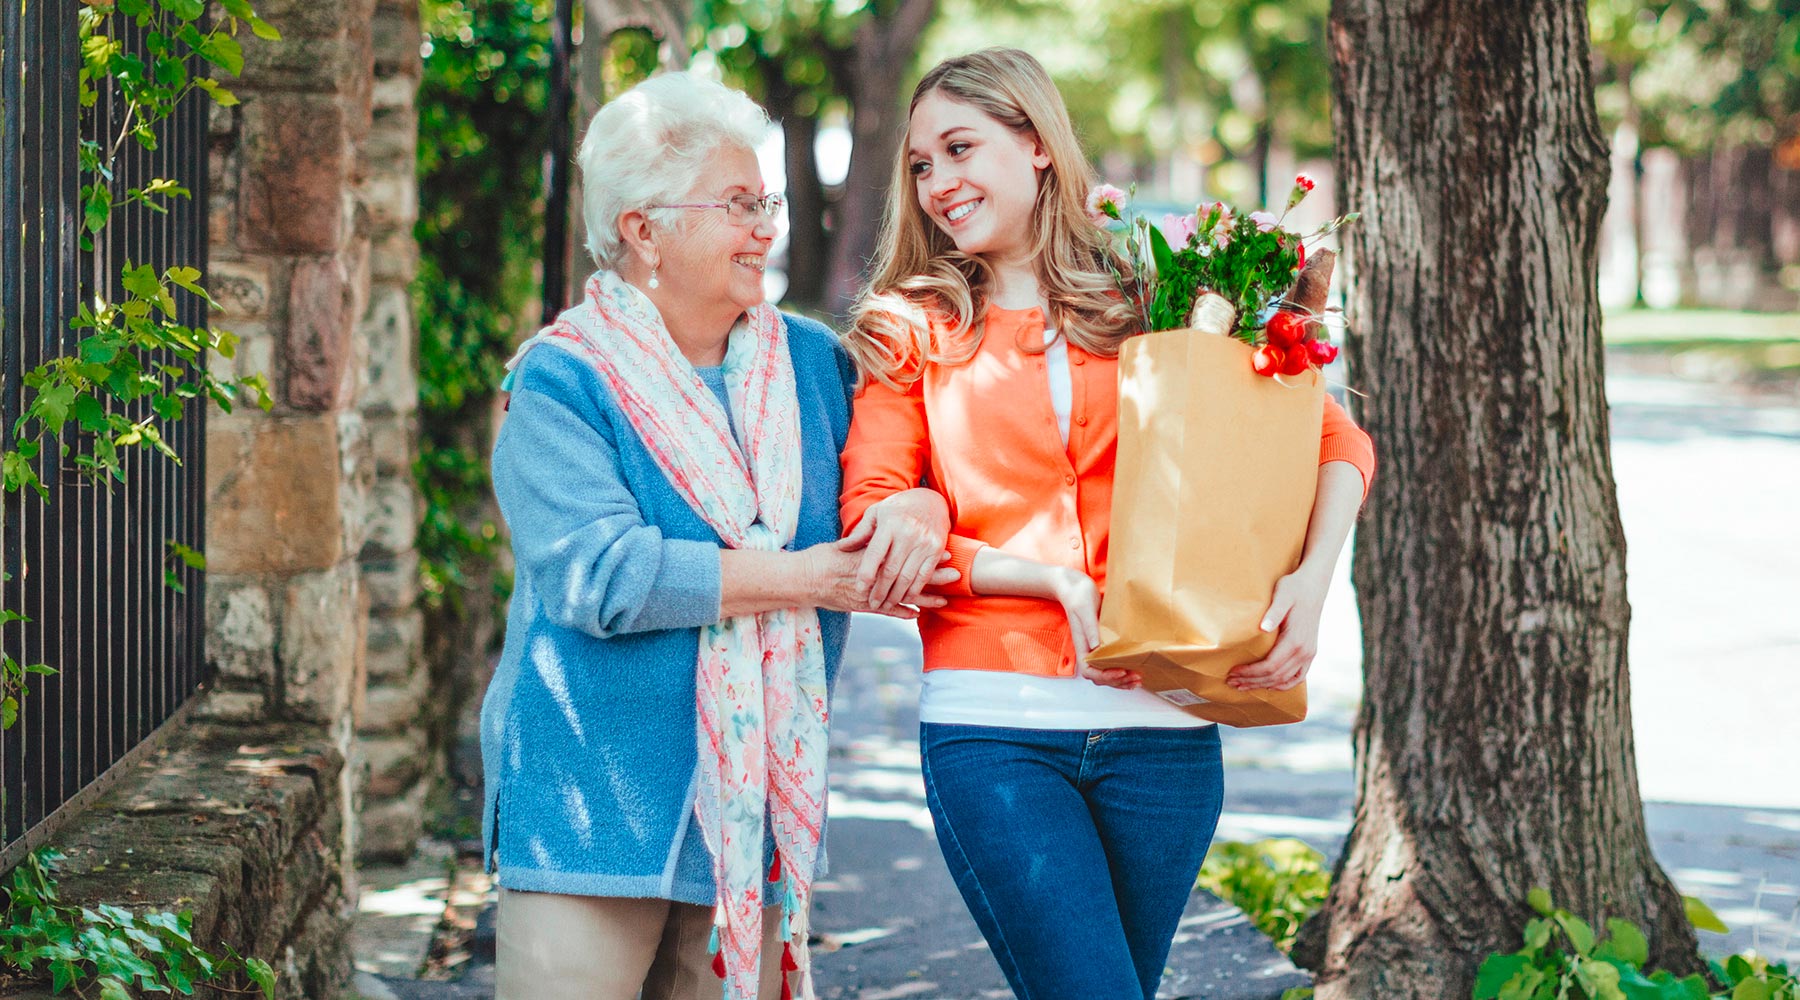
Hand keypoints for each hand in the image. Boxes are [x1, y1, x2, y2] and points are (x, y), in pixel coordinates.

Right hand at [800, 542, 953, 618]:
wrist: (802, 579)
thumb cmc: (822, 558)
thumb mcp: (846, 544)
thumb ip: (866, 540)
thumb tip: (881, 530)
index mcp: (873, 558)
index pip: (906, 556)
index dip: (926, 555)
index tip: (945, 552)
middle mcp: (874, 576)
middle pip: (910, 576)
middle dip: (933, 577)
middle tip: (956, 574)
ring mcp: (869, 593)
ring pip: (901, 597)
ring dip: (924, 599)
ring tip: (944, 601)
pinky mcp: (861, 606)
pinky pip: (885, 611)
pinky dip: (901, 613)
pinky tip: (916, 615)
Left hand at [839, 489, 952, 607]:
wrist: (931, 501)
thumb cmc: (898, 508)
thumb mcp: (876, 513)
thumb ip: (860, 533)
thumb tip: (842, 547)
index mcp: (889, 524)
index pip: (875, 555)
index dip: (866, 575)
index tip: (859, 589)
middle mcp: (908, 533)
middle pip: (891, 570)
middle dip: (880, 591)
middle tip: (872, 603)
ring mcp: (924, 542)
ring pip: (908, 576)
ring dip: (896, 595)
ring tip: (886, 604)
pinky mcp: (937, 549)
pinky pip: (924, 575)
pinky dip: (915, 590)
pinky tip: (906, 598)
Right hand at [1049, 568, 1138, 689]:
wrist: (1076, 587)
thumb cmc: (1078, 596)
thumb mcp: (1084, 609)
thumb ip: (1090, 628)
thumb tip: (1096, 647)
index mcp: (1082, 645)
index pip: (1089, 671)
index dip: (1105, 675)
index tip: (1121, 670)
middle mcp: (1088, 650)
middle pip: (1100, 677)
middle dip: (1118, 681)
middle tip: (1136, 677)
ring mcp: (1095, 648)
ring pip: (1106, 674)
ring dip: (1121, 681)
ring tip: (1137, 680)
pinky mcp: (1103, 644)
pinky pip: (1110, 664)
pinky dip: (1122, 672)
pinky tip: (1133, 672)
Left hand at [1229, 566, 1330, 690]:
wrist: (1314, 585)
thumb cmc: (1294, 588)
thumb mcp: (1282, 594)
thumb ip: (1274, 612)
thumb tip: (1263, 628)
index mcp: (1295, 639)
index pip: (1270, 665)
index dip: (1250, 672)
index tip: (1232, 672)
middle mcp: (1304, 651)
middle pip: (1275, 676)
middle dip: (1252, 681)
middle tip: (1231, 682)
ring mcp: (1309, 653)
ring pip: (1285, 680)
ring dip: (1263, 685)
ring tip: (1243, 686)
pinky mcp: (1310, 653)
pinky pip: (1298, 677)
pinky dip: (1283, 685)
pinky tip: (1268, 686)